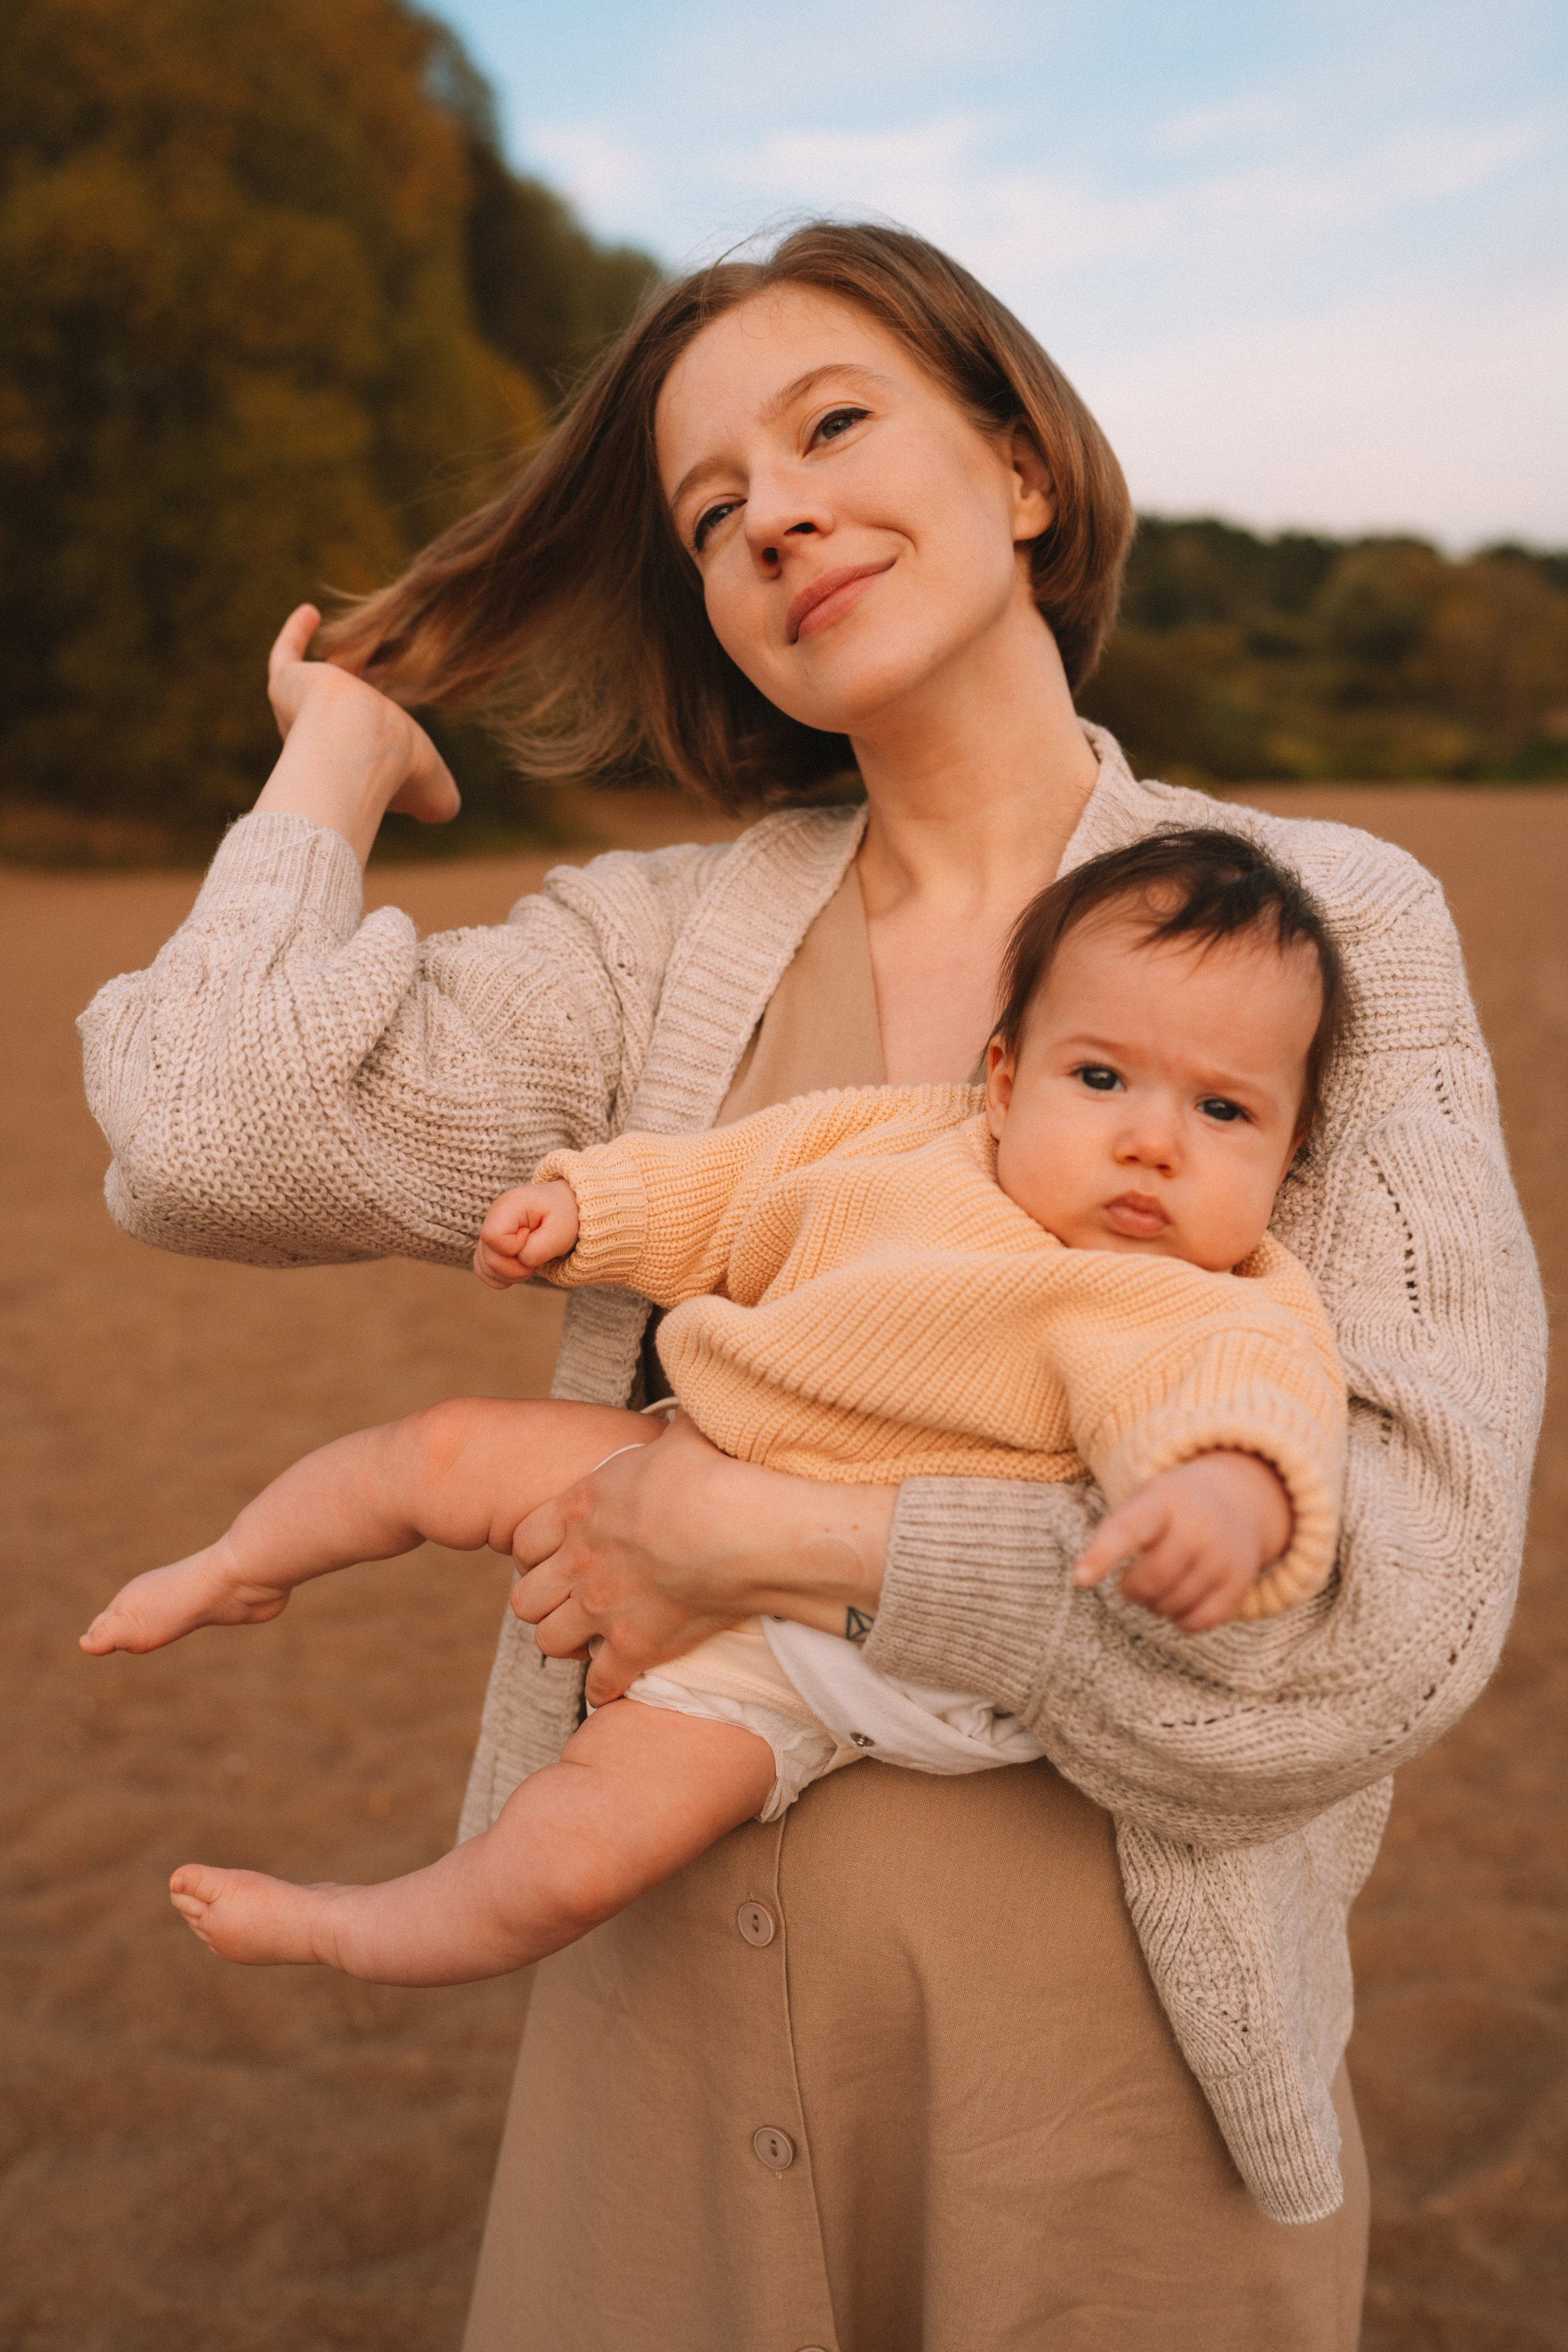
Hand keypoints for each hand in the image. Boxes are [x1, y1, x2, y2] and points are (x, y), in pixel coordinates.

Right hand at [80, 1536, 290, 1656]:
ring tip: (152, 1634)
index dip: (101, 1636)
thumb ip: (110, 1635)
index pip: (107, 1623)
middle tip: (114, 1642)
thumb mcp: (136, 1625)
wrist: (240, 1577)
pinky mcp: (218, 1605)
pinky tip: (195, 1622)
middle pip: (133, 1615)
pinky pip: (199, 1613)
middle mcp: (158, 1595)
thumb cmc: (184, 1601)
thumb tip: (83, 1645)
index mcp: (135, 1598)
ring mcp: (188, 1599)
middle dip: (123, 1628)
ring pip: (166, 1614)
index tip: (93, 1646)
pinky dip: (193, 1619)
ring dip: (158, 1624)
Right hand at [253, 605, 460, 861]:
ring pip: (314, 685)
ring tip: (353, 642)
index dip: (388, 736)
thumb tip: (444, 808)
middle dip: (358, 698)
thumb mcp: (435, 794)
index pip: (371, 746)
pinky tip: (310, 612)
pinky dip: (294, 634)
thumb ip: (441, 801)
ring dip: (331, 666)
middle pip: (340, 715)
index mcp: (358, 765)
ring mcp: (304, 710)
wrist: (358, 743)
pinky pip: (285, 655)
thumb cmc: (397, 770)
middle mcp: (325, 739)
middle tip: (380, 671)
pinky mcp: (288, 683)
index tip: (403, 714)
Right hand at [473, 1181, 579, 1289]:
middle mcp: (492, 1217)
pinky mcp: (488, 1246)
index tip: (531, 1236)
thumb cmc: (562, 1216)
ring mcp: (488, 1232)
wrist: (561, 1208)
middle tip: (537, 1254)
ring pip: (484, 1268)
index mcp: (508, 1205)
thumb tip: (520, 1261)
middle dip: (516, 1267)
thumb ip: (539, 1249)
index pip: (492, 1236)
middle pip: (489, 1258)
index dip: (513, 1247)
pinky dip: (501, 1277)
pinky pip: (483, 1271)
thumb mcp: (560, 1231)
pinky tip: (519, 1266)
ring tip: (530, 1259)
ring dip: (511, 1274)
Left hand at [511, 1413, 893, 1703]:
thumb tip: (698, 1392)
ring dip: (565, 1642)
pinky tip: (618, 1679)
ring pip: (548, 1642)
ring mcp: (602, 1608)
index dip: (536, 1549)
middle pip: (523, 1598)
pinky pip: (600, 1683)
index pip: (524, 1539)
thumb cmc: (713, 1473)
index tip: (557, 1553)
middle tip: (569, 1600)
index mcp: (581, 1508)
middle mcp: (579, 1562)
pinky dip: (606, 1685)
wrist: (739, 1529)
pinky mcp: (634, 1647)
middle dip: (541, 1601)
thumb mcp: (685, 1432)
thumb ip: (677, 1422)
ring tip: (587, 1639)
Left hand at [1072, 1452, 1292, 1633]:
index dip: (1102, 1556)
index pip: (1128, 1530)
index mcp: (1163, 1500)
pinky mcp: (1239, 1582)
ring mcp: (1223, 1555)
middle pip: (1151, 1580)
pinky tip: (1180, 1600)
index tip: (1079, 1579)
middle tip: (1132, 1582)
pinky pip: (1198, 1622)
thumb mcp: (1143, 1501)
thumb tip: (1084, 1578)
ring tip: (1161, 1583)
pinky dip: (1180, 1620)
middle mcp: (1198, 1526)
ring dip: (1156, 1604)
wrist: (1236, 1500)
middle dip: (1132, 1589)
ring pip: (1173, 1605)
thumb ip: (1115, 1533)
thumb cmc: (1171, 1509)